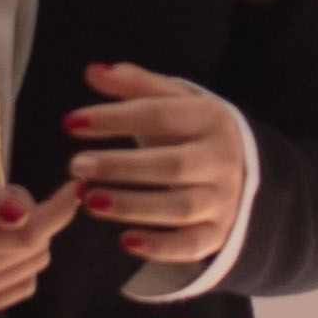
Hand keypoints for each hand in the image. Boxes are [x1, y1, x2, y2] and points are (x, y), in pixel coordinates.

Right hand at [0, 134, 76, 317]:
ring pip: (33, 267)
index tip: (74, 188)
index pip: (25, 234)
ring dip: (29, 238)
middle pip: (34, 250)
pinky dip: (21, 262)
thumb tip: (22, 214)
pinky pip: (22, 286)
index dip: (57, 211)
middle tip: (3, 194)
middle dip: (35, 216)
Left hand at [68, 61, 243, 272]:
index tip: (71, 123)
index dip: (114, 118)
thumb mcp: (175, 101)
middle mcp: (221, 159)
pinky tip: (125, 240)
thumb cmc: (195, 132)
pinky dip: (159, 246)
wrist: (247, 171)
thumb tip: (92, 71)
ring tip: (90, 200)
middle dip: (120, 167)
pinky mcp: (218, 234)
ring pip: (178, 207)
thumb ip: (135, 86)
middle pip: (170, 165)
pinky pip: (191, 245)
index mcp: (211, 119)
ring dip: (131, 205)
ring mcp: (223, 200)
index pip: (159, 115)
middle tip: (76, 166)